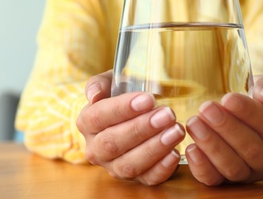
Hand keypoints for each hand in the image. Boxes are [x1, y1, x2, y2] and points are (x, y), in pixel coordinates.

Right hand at [76, 70, 185, 184]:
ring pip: (129, 164)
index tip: (148, 99)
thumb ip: (100, 84)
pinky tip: (175, 152)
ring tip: (176, 131)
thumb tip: (95, 95)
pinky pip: (147, 179)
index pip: (98, 117)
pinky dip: (162, 168)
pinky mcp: (135, 179)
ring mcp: (114, 167)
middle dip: (142, 128)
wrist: (129, 116)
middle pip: (113, 142)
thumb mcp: (110, 83)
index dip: (122, 108)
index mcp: (87, 122)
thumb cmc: (121, 96)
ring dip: (154, 148)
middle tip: (167, 114)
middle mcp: (96, 148)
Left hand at [185, 75, 262, 185]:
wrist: (235, 120)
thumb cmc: (251, 105)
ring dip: (211, 144)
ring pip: (232, 167)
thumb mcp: (262, 90)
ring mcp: (248, 176)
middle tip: (206, 108)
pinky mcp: (225, 183)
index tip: (228, 98)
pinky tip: (191, 147)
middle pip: (251, 150)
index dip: (249, 113)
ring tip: (194, 123)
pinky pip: (213, 179)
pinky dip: (201, 165)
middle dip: (226, 127)